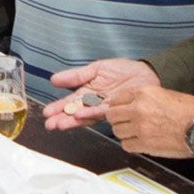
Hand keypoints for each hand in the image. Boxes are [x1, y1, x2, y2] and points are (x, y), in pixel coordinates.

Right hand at [41, 58, 159, 129]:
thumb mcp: (96, 68)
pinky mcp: (116, 109)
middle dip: (62, 118)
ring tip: (60, 124)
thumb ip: (76, 75)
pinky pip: (101, 111)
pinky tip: (79, 114)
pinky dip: (90, 112)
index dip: (58, 108)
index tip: (46, 113)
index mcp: (87, 93)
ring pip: (85, 116)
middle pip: (75, 112)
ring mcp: (104, 108)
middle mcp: (94, 103)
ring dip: (72, 120)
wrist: (146, 73)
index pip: (69, 102)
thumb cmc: (122, 70)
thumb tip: (54, 79)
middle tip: (50, 124)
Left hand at [106, 85, 193, 158]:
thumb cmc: (192, 112)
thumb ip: (149, 98)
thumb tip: (139, 103)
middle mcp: (138, 109)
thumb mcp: (168, 94)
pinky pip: (126, 145)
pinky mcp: (144, 144)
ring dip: (123, 132)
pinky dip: (130, 145)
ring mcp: (140, 127)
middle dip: (116, 119)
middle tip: (122, 122)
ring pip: (117, 131)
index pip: (117, 98)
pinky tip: (137, 142)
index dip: (117, 105)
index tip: (119, 109)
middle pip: (112, 115)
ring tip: (131, 133)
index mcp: (144, 94)